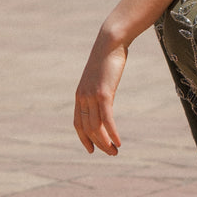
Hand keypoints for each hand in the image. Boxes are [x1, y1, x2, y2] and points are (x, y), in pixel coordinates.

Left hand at [74, 32, 126, 155]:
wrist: (110, 42)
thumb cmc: (108, 57)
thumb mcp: (101, 76)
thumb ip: (101, 87)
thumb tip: (105, 94)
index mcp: (80, 95)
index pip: (78, 123)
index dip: (84, 138)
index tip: (92, 149)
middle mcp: (83, 98)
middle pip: (88, 128)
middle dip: (99, 144)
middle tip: (111, 153)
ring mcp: (92, 96)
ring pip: (96, 127)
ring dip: (106, 142)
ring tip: (115, 151)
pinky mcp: (103, 94)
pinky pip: (106, 119)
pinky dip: (112, 133)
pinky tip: (118, 142)